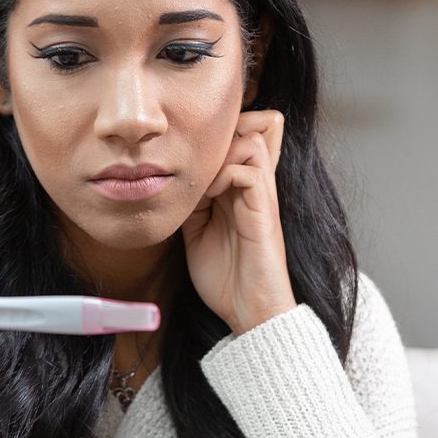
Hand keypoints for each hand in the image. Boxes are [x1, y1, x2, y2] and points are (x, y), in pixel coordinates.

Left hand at [181, 109, 297, 334]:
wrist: (248, 311)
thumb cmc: (226, 277)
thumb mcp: (196, 232)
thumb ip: (192, 204)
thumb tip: (172, 181)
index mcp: (242, 190)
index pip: (244, 137)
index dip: (222, 132)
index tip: (190, 151)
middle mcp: (256, 187)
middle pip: (256, 125)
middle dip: (222, 131)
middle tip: (196, 157)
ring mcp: (262, 197)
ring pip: (253, 140)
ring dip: (221, 153)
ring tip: (201, 181)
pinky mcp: (265, 212)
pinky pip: (250, 171)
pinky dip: (224, 175)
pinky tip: (208, 197)